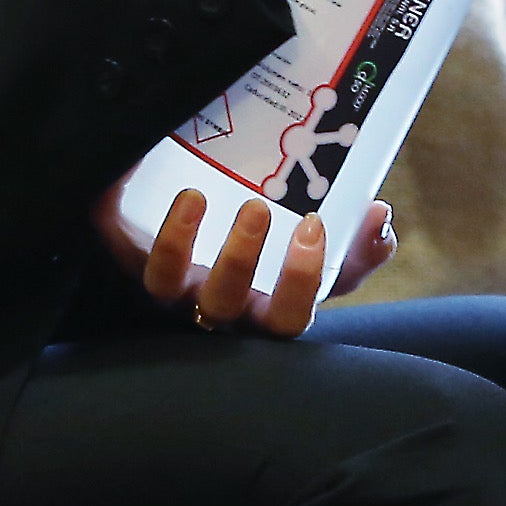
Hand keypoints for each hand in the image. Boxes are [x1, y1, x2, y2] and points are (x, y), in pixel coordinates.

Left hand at [97, 185, 397, 335]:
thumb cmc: (275, 264)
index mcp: (265, 311)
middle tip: (258, 208)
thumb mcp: (322, 259)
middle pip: (225, 305)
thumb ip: (357, 245)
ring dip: (180, 245)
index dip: (299, 279)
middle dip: (240, 260)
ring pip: (166, 287)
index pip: (288, 316)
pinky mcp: (133, 264)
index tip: (313, 227)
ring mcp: (172, 290)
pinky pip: (128, 254)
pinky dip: (127, 220)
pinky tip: (145, 189)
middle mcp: (216, 310)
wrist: (199, 244)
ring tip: (198, 196)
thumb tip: (379, 215)